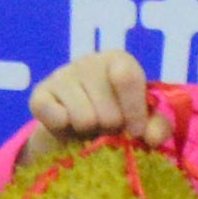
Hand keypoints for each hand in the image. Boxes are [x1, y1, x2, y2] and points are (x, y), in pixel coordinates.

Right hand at [24, 51, 166, 146]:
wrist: (74, 124)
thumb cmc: (115, 115)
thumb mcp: (143, 120)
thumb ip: (158, 126)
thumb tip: (152, 138)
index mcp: (119, 60)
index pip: (127, 78)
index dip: (134, 111)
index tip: (135, 132)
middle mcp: (88, 61)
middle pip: (107, 110)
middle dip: (110, 127)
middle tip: (107, 125)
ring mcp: (61, 75)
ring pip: (83, 119)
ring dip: (88, 132)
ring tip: (89, 126)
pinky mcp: (39, 95)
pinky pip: (56, 119)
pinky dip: (64, 129)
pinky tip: (67, 123)